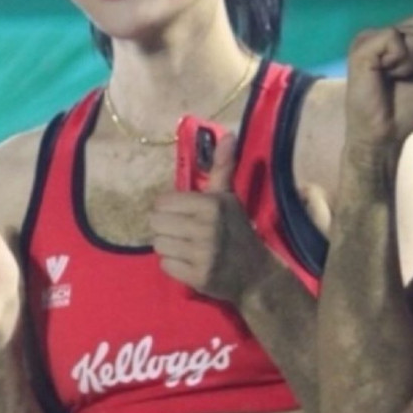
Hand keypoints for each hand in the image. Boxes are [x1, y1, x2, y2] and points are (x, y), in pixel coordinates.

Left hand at [151, 133, 263, 302]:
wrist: (256, 274)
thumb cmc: (238, 230)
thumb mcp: (229, 197)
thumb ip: (222, 167)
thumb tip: (228, 134)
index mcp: (211, 205)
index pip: (162, 202)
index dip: (169, 208)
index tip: (183, 213)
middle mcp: (205, 229)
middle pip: (156, 223)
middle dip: (166, 227)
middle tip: (183, 231)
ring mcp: (201, 255)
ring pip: (158, 245)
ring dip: (169, 246)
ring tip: (186, 246)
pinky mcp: (197, 277)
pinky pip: (165, 265)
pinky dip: (174, 265)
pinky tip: (189, 262)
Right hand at [345, 10, 412, 145]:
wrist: (385, 134)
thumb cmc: (405, 108)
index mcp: (394, 39)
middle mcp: (380, 35)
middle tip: (403, 77)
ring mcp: (369, 40)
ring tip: (393, 78)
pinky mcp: (361, 49)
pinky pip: (394, 38)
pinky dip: (400, 60)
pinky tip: (385, 74)